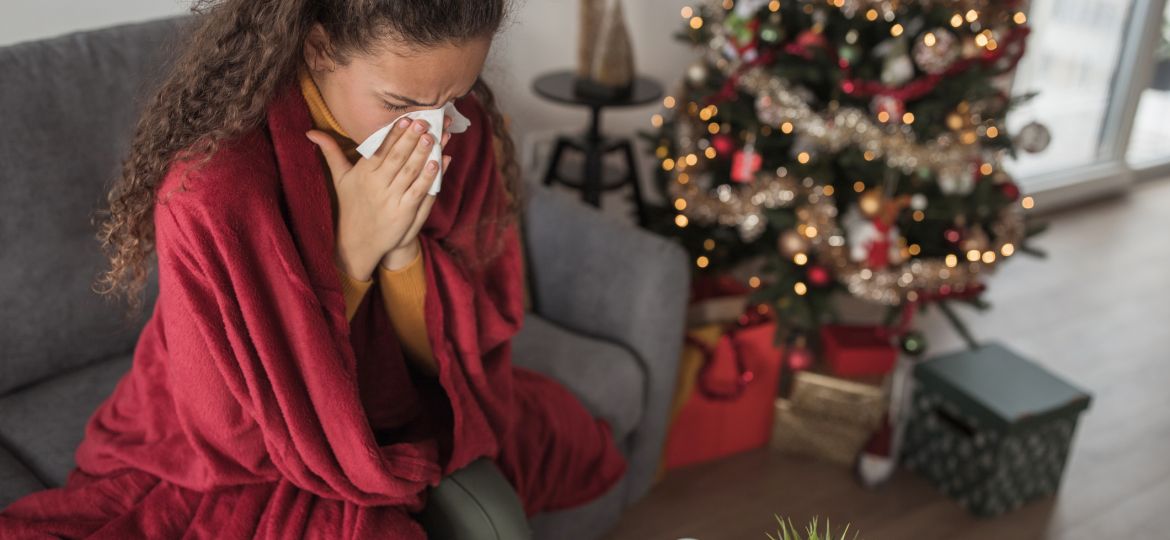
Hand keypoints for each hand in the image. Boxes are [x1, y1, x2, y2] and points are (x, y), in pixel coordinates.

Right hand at [307, 114, 452, 281]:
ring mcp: (390, 199)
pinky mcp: (403, 212)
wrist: (358, 242)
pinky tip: (438, 163)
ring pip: (409, 172)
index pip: (380, 149)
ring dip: (422, 154)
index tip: (407, 118)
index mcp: (362, 173)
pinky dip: (427, 177)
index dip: (394, 133)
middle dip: (411, 138)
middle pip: (396, 157)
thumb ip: (330, 152)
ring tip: (433, 136)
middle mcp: (376, 184)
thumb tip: (310, 132)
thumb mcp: (339, 178)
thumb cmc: (350, 205)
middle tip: (424, 120)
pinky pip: (418, 191)